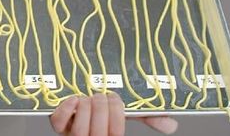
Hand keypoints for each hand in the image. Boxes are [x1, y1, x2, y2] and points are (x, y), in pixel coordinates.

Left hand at [49, 94, 177, 135]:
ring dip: (85, 109)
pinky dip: (65, 109)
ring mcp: (72, 134)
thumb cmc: (104, 113)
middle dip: (102, 109)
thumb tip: (172, 123)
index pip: (115, 133)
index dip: (117, 115)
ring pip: (78, 130)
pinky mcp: (58, 126)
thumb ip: (147, 117)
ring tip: (89, 98)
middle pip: (97, 132)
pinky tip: (74, 99)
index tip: (116, 100)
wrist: (79, 112)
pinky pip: (57, 123)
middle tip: (103, 96)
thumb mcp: (125, 114)